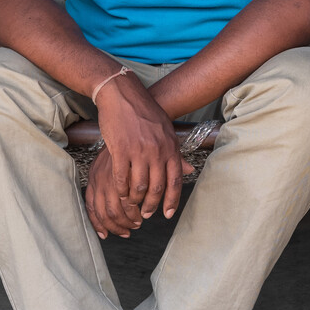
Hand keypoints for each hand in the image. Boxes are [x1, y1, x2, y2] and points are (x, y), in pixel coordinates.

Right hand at [86, 74, 193, 237]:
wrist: (123, 94)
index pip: (175, 181)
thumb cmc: (145, 113)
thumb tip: (190, 170)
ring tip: (132, 205)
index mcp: (170, 147)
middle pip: (157, 187)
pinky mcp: (120, 149)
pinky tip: (119, 193)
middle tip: (146, 214)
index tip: (167, 214)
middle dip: (152, 205)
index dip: (172, 201)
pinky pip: (121, 177)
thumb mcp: (166, 131)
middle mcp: (157, 151)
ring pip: (138, 186)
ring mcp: (138, 150)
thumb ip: (176, 153)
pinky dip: (120, 189)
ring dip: (135, 200)